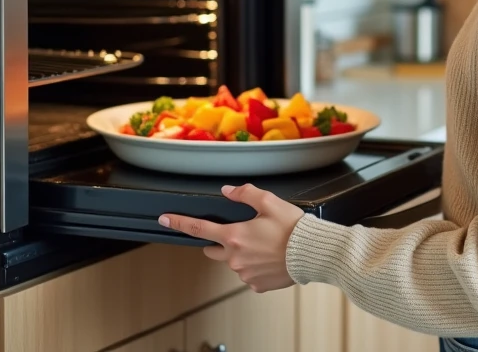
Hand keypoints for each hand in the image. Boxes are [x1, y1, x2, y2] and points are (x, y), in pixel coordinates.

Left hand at [159, 184, 303, 291]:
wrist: (312, 253)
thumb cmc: (293, 228)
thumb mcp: (270, 202)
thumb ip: (245, 194)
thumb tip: (228, 191)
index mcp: (234, 236)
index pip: (198, 228)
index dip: (179, 222)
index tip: (165, 219)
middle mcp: (234, 258)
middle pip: (213, 250)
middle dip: (219, 242)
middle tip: (240, 234)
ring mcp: (244, 274)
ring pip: (233, 262)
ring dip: (242, 254)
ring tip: (265, 245)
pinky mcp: (256, 285)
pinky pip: (249, 274)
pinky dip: (255, 266)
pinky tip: (270, 258)